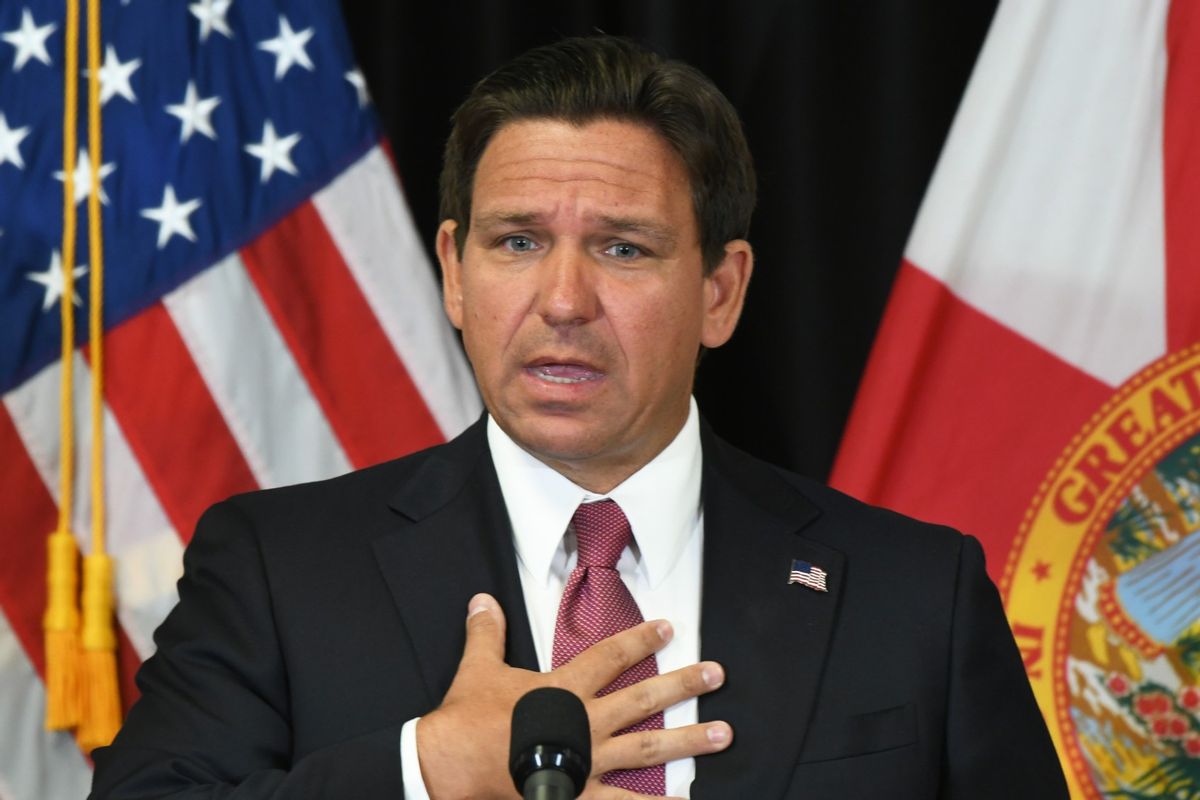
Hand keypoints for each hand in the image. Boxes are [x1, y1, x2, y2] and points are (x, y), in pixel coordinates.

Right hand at [417, 593, 731, 799]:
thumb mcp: (477, 668)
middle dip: (683, 685)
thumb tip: (482, 600)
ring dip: (688, 741)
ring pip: (647, 748)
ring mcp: (586, 762)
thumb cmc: (466, 720)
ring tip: (723, 734)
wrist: (449, 768)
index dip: (641, 640)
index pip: (610, 656)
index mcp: (563, 689)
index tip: (668, 629)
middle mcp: (584, 722)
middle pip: (643, 698)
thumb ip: (487, 633)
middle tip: (715, 674)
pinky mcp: (578, 796)